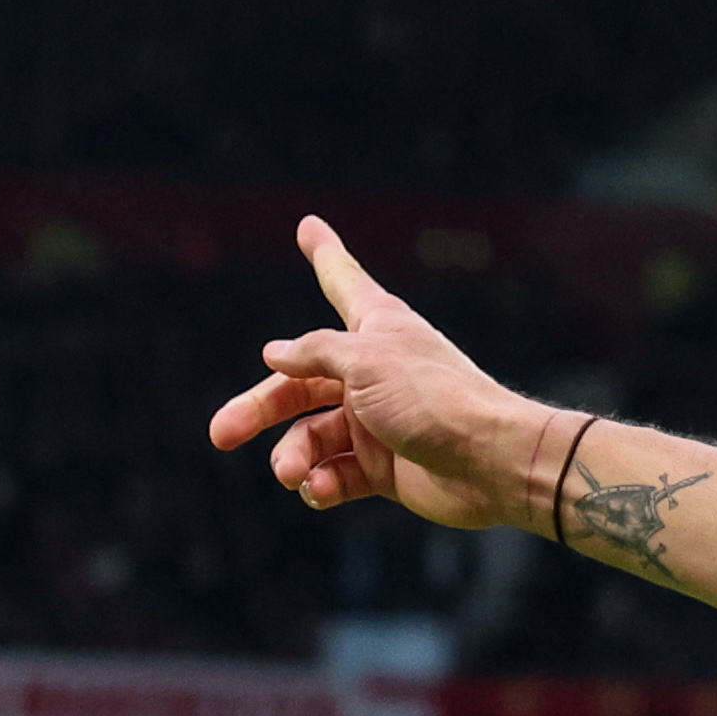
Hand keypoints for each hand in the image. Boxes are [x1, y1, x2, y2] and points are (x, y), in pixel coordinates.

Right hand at [206, 217, 550, 529]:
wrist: (495, 465)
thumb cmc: (436, 400)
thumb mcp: (366, 362)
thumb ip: (315, 353)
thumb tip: (275, 354)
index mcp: (377, 329)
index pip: (343, 281)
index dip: (325, 254)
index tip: (310, 225)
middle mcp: (373, 372)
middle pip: (298, 385)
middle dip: (258, 409)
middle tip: (221, 434)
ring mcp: (378, 422)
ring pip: (312, 436)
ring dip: (294, 456)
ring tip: (292, 473)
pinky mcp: (385, 468)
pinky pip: (336, 475)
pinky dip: (322, 484)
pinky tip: (319, 489)